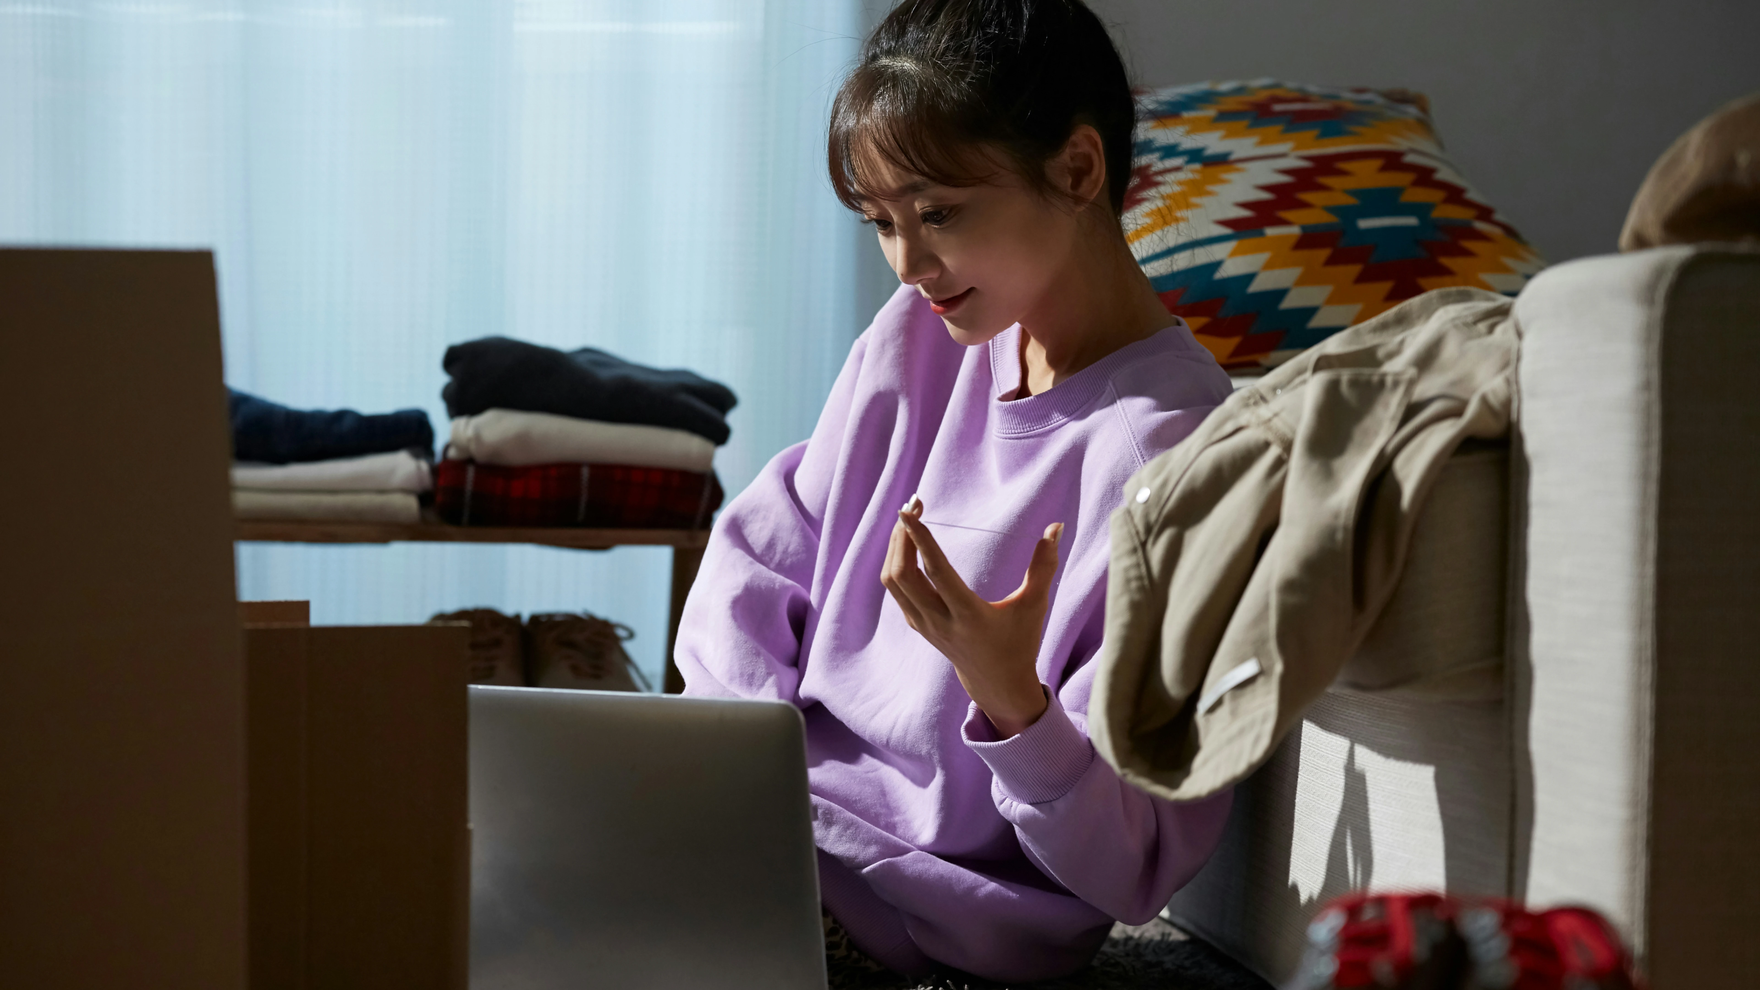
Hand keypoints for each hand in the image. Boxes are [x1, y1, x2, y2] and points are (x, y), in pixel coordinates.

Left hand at [880, 495, 1062, 737]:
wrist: (996, 682)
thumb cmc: (1020, 641)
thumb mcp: (1035, 605)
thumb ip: (1044, 566)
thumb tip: (1056, 527)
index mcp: (968, 615)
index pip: (936, 572)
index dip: (921, 540)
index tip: (908, 512)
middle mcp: (940, 620)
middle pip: (903, 575)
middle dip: (903, 537)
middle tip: (912, 505)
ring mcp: (924, 624)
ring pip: (893, 582)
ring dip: (895, 548)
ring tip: (908, 520)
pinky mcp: (917, 624)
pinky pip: (896, 589)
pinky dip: (896, 563)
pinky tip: (907, 544)